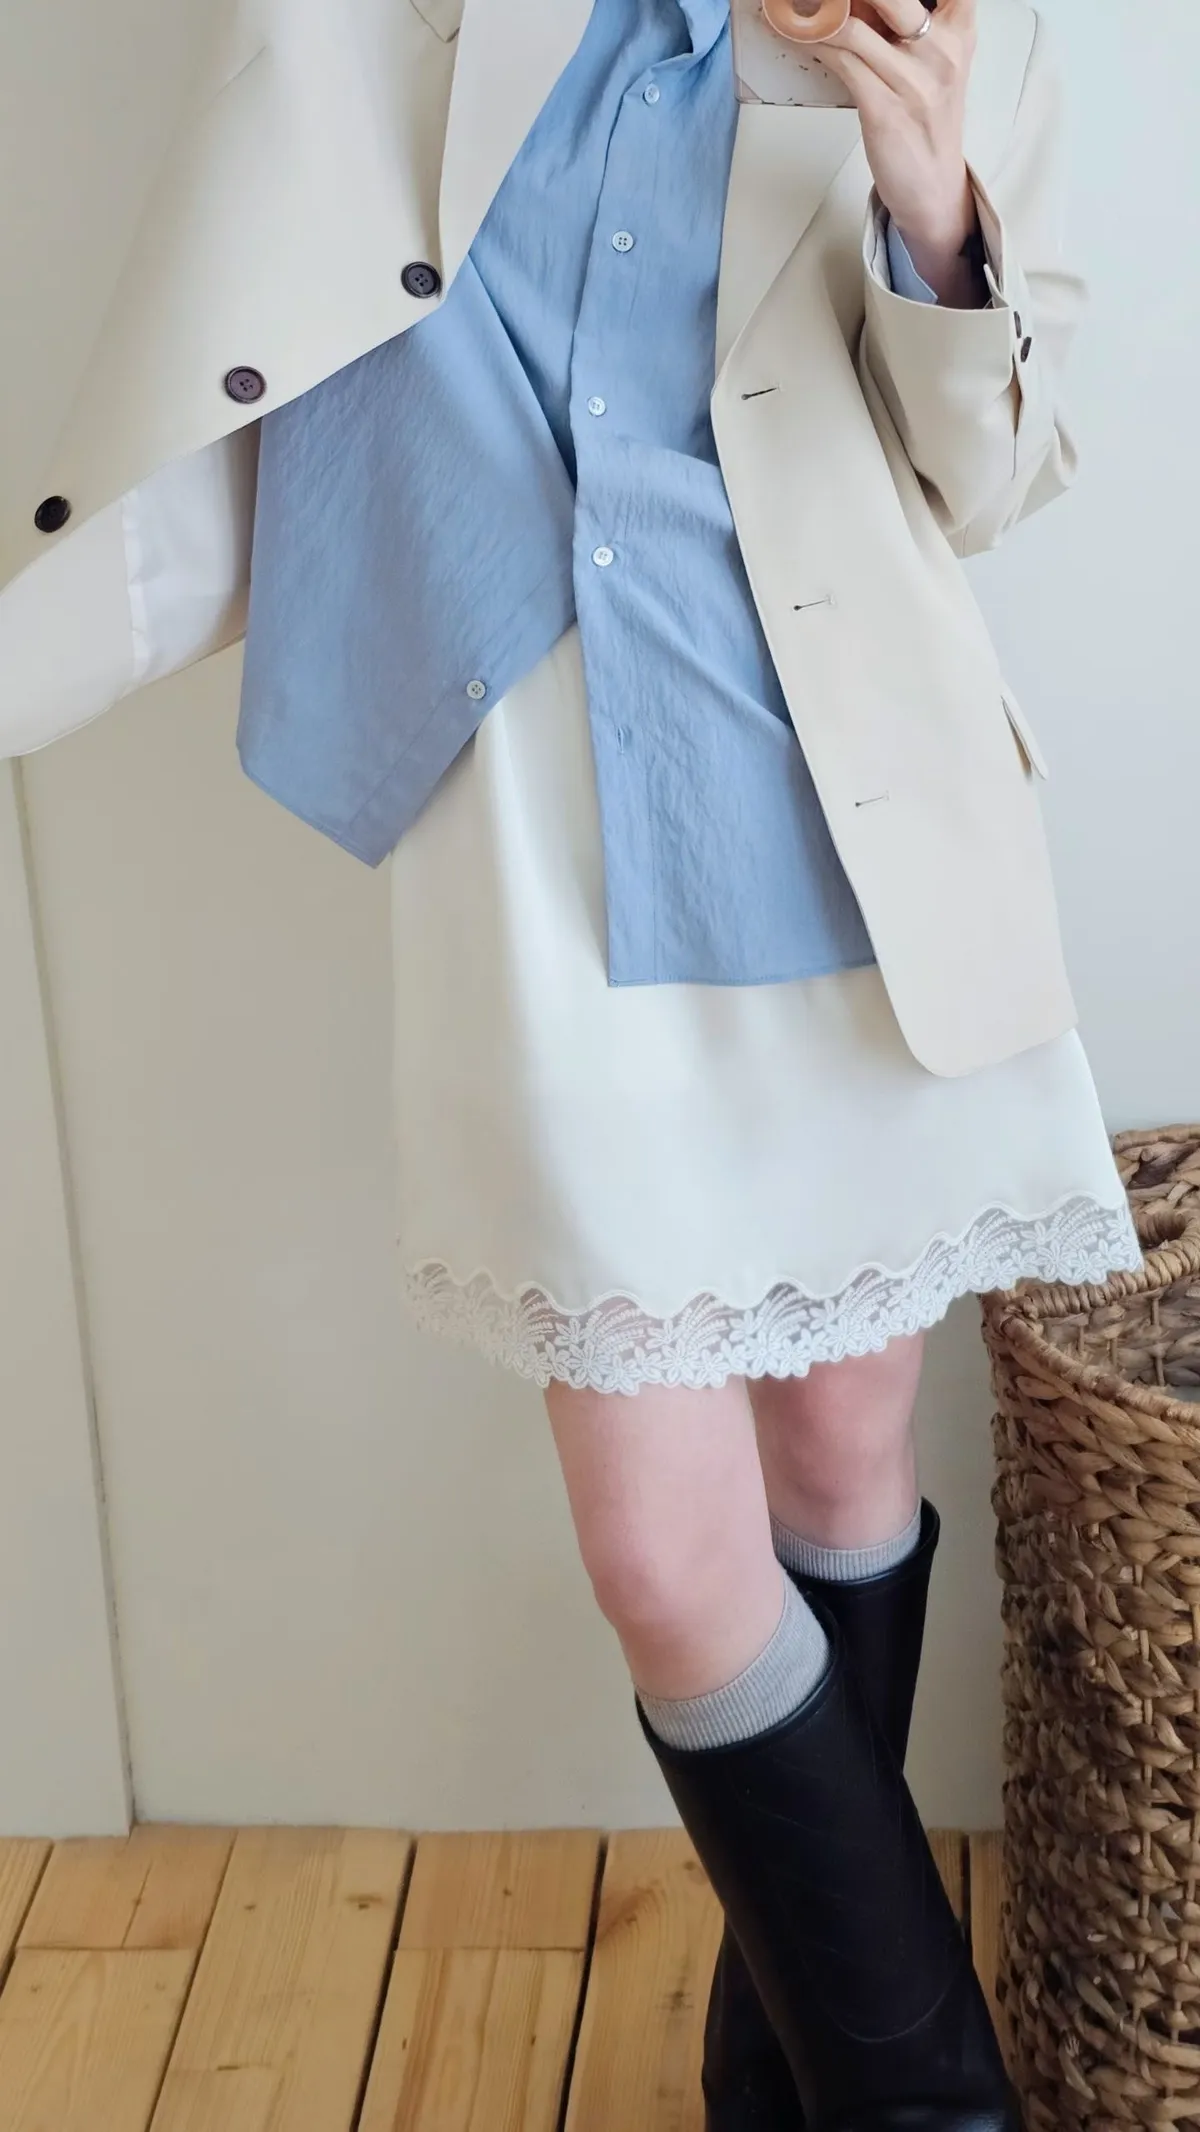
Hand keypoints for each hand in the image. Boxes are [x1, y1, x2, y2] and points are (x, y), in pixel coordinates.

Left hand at [819, 0, 986, 307]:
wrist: (934, 187)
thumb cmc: (925, 119)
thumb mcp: (930, 58)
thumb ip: (900, 22)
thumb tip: (847, 1)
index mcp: (959, 25)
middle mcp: (943, 46)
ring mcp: (915, 79)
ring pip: (853, 24)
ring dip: (815, 12)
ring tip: (788, 5)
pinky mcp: (884, 108)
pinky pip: (840, 60)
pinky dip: (811, 40)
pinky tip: (793, 30)